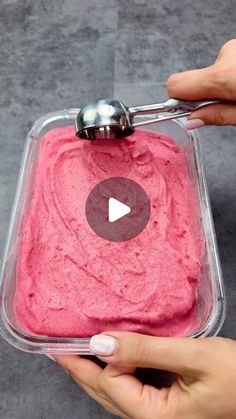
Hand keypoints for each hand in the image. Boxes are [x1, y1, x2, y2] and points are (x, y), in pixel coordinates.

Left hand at [55, 332, 235, 418]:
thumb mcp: (193, 356)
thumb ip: (146, 351)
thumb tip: (101, 344)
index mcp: (156, 416)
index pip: (111, 383)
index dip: (94, 359)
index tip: (71, 336)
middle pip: (106, 393)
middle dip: (80, 371)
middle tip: (58, 349)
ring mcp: (159, 414)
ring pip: (116, 392)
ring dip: (96, 371)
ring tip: (77, 351)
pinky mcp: (165, 404)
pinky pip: (132, 388)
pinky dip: (118, 370)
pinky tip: (114, 357)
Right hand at [167, 39, 235, 127]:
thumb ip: (219, 116)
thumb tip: (192, 120)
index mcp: (222, 76)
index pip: (177, 85)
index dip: (177, 101)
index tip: (187, 112)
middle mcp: (226, 56)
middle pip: (197, 80)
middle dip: (208, 96)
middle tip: (229, 107)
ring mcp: (234, 48)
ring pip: (215, 73)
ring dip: (224, 86)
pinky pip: (228, 64)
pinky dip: (233, 76)